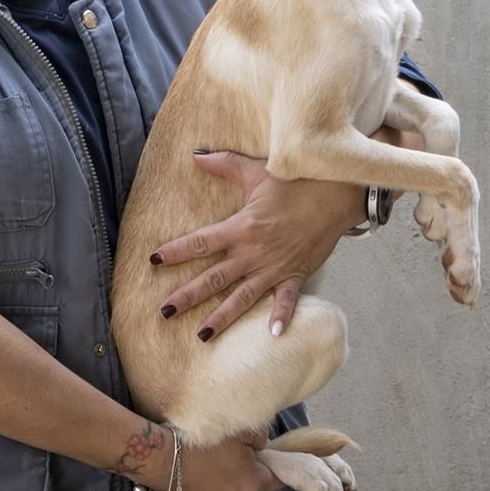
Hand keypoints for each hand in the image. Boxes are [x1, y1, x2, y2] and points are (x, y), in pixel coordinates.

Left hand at [150, 150, 363, 341]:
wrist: (336, 193)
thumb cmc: (296, 182)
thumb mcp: (257, 171)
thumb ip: (224, 164)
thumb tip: (195, 155)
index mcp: (241, 227)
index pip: (201, 241)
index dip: (176, 251)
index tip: (153, 260)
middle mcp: (253, 252)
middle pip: (214, 278)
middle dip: (188, 295)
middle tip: (164, 311)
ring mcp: (274, 267)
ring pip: (242, 297)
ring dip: (221, 317)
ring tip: (201, 336)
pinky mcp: (295, 274)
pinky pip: (286, 299)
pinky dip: (280, 316)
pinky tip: (271, 335)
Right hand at [173, 432, 283, 490]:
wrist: (161, 458)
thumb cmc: (202, 442)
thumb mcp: (239, 430)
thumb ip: (261, 437)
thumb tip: (261, 445)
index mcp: (253, 484)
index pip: (279, 478)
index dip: (277, 463)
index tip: (270, 452)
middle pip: (254, 484)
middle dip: (250, 468)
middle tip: (237, 449)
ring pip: (234, 489)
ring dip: (231, 477)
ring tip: (215, 458)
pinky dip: (214, 483)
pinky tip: (202, 467)